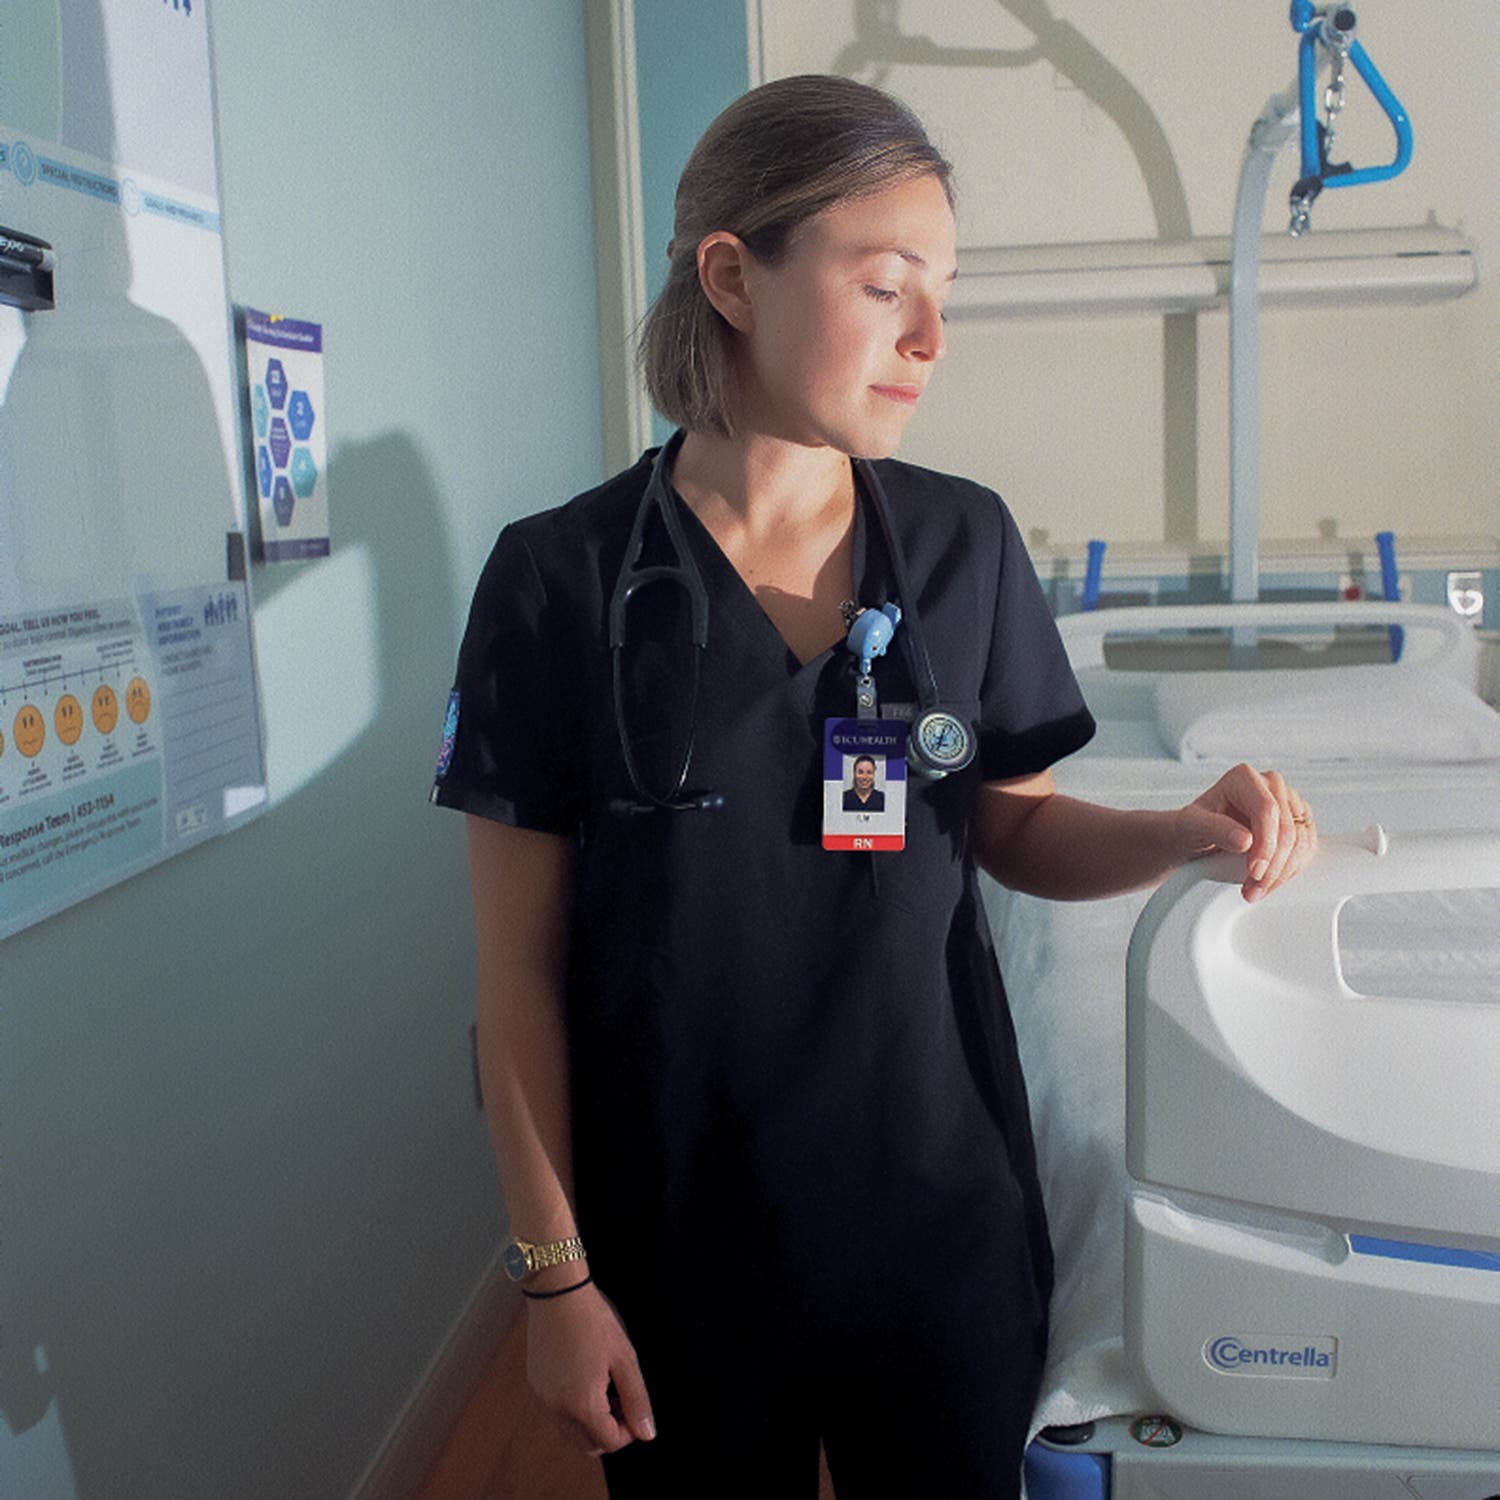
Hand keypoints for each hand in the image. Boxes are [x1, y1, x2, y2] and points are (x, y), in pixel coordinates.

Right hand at [525, 1281, 655, 1455]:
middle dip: (609, 1429)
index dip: (629, 1430)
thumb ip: (637, 1399)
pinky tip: (584, 1375)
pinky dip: (573, 1407)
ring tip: (603, 1384)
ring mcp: (543, 1397)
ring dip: (591, 1421)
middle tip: (620, 1396)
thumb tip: (646, 1432)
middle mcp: (557, 1408)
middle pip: (588, 1444)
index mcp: (582, 1405)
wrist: (557, 1291)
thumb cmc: (592, 1319)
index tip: (634, 1404)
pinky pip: (557, 1412)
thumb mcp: (624, 1358)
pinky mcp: (536, 1384)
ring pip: (571, 1431)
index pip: (610, 1443)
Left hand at [1175, 763, 1316, 901]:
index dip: (1265, 843)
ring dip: (1283, 872)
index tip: (1254, 870)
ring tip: (1257, 890)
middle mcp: (1271, 785)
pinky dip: (1291, 870)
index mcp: (1244, 777)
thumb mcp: (1192, 825)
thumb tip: (1245, 840)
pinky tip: (1270, 882)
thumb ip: (1215, 829)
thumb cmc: (1194, 825)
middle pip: (1287, 828)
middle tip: (1254, 888)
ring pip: (1301, 840)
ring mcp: (1288, 802)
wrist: (1198, 835)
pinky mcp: (1298, 821)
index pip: (1266, 810)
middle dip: (1273, 865)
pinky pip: (1307, 848)